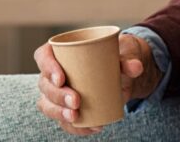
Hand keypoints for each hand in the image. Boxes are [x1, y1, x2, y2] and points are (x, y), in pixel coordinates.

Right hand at [34, 33, 162, 135]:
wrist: (121, 73)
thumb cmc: (113, 57)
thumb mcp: (122, 54)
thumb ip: (128, 60)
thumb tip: (136, 67)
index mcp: (60, 52)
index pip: (43, 56)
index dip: (47, 67)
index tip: (61, 79)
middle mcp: (53, 73)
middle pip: (45, 84)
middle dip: (57, 96)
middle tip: (76, 100)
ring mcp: (57, 93)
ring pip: (47, 105)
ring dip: (59, 113)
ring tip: (76, 116)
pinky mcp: (66, 109)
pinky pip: (63, 121)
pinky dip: (76, 127)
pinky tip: (91, 127)